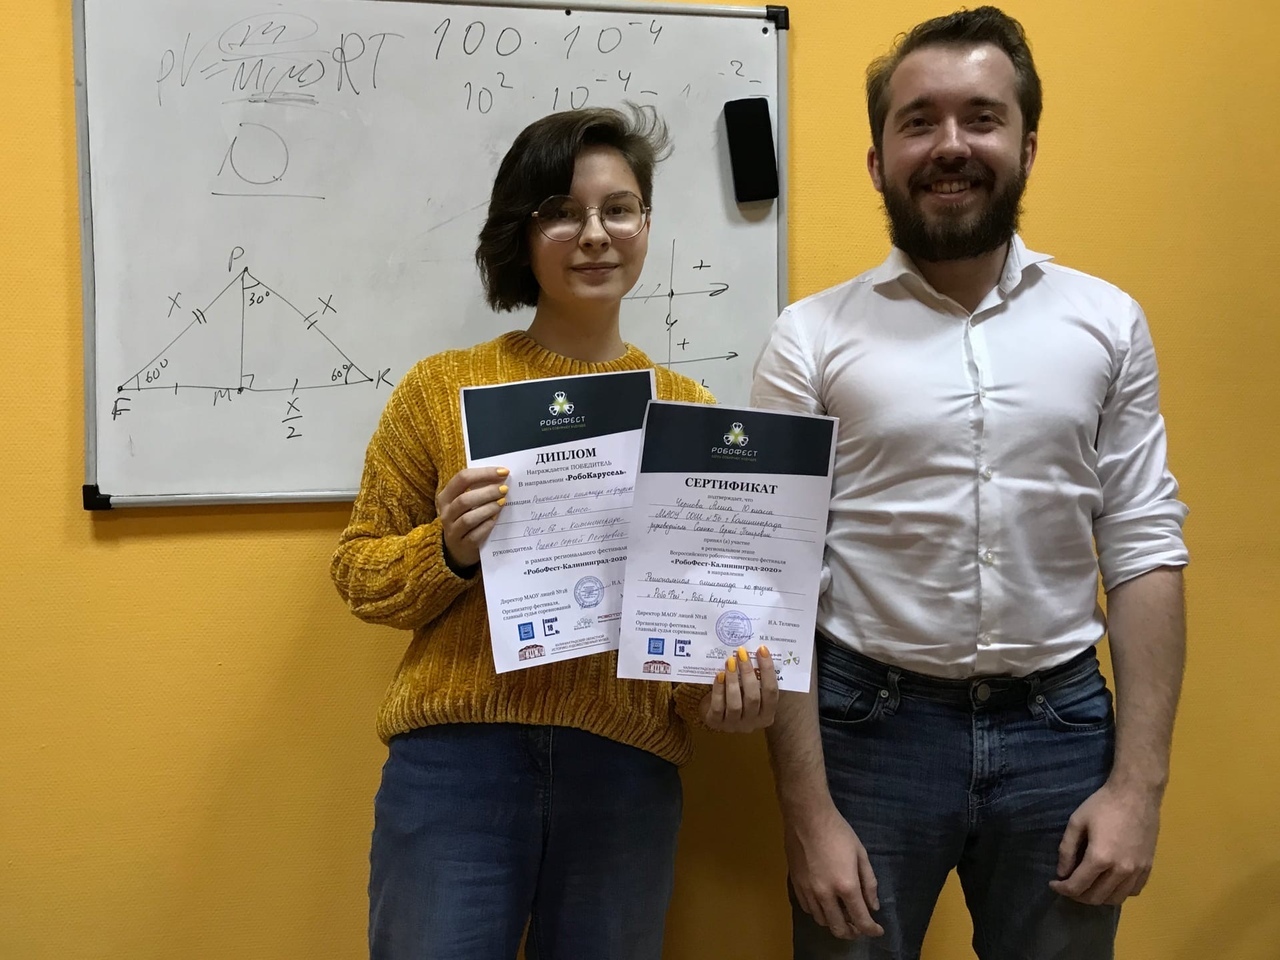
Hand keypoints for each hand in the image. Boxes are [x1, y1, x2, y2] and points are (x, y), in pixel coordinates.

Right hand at [436, 466, 508, 569]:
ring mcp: (452, 531)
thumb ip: (479, 489)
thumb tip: (502, 476)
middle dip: (487, 492)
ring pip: (468, 518)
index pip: (462, 478)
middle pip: (464, 499)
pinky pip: (475, 535)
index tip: (503, 472)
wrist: (458, 549)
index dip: (484, 473)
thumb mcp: (467, 502)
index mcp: (445, 496)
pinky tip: (496, 519)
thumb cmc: (466, 518)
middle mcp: (445, 513)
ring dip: (488, 509)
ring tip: (502, 503)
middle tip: (504, 489)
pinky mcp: (462, 545)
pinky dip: (487, 526)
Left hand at [700, 646, 778, 732]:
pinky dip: (719, 690)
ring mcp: (733, 725)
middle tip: (741, 653)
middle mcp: (753, 723)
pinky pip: (718, 707)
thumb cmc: (739, 696)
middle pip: (753, 697)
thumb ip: (757, 677)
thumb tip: (757, 650)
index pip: (771, 692)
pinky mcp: (716, 723)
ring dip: (733, 680)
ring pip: (735, 704)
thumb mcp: (751, 690)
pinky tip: (719, 675)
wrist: (715, 713)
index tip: (761, 649)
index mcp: (767, 714)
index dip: (767, 670)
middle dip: (748, 673)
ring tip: (730, 661)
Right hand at [785, 804, 883, 939]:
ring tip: (843, 915)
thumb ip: (869, 883)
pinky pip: (808, 909)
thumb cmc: (838, 832)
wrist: (807, 817)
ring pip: (822, 921)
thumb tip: (872, 906)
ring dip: (835, 923)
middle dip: (853, 933)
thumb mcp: (861, 854)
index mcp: (846, 886)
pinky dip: (820, 912)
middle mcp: (826, 895)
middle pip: (839, 928)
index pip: (861, 920)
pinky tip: (825, 904)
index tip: (877, 930)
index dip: (872, 930)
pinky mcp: (796, 885)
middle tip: (860, 927)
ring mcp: (808, 892)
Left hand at [1049, 780, 1162, 905]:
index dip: (1062, 889)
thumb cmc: (1103, 804)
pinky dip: (1119, 892)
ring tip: (1087, 886)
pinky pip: (1133, 891)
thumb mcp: (1077, 822)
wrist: (1136, 794)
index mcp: (1100, 858)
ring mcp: (1137, 871)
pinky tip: (1110, 882)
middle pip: (1096, 897)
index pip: (1077, 886)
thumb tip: (1062, 873)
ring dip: (1098, 897)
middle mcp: (1120, 870)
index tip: (1054, 884)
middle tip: (1068, 885)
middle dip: (1078, 895)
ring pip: (1116, 898)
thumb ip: (1067, 850)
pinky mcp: (1148, 867)